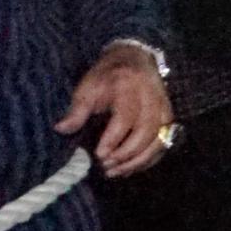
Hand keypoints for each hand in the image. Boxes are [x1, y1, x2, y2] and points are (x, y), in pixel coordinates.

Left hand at [58, 41, 170, 175]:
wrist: (135, 59)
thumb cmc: (107, 75)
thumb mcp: (87, 86)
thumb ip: (77, 109)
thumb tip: (61, 130)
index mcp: (129, 87)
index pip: (125, 117)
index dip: (113, 139)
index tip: (98, 154)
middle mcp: (151, 98)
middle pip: (146, 131)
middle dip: (126, 153)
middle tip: (106, 166)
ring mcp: (163, 108)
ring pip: (158, 139)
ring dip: (139, 160)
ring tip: (117, 172)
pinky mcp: (169, 117)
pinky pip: (164, 142)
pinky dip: (150, 159)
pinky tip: (133, 168)